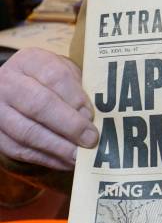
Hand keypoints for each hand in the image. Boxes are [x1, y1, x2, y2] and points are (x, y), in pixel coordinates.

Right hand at [0, 49, 97, 170]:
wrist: (15, 89)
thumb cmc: (48, 81)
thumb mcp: (62, 72)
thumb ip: (77, 89)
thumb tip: (91, 117)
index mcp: (29, 61)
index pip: (54, 76)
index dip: (74, 97)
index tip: (91, 115)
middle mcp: (8, 83)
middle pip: (38, 105)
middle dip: (69, 125)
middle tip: (91, 139)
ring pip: (27, 132)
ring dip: (58, 147)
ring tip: (80, 156)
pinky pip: (20, 151)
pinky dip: (46, 159)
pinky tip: (65, 162)